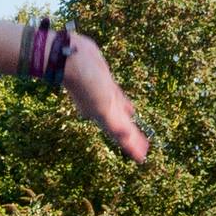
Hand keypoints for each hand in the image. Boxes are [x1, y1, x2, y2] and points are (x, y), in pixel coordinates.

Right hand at [61, 37, 149, 160]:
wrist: (71, 57)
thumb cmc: (86, 83)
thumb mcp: (102, 105)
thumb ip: (113, 121)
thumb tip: (126, 136)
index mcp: (104, 117)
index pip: (121, 136)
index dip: (131, 146)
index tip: (141, 158)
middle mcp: (104, 110)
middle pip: (122, 127)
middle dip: (132, 138)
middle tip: (144, 149)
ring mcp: (104, 96)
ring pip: (120, 114)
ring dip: (128, 123)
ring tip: (137, 131)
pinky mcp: (105, 83)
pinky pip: (118, 98)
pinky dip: (124, 105)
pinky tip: (129, 109)